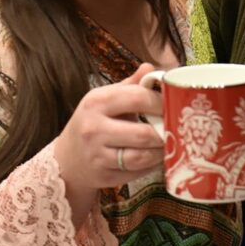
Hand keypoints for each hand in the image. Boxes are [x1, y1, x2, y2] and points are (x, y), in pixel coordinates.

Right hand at [54, 63, 163, 223]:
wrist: (68, 158)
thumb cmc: (93, 122)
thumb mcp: (105, 99)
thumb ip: (130, 85)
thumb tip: (152, 68)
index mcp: (96, 102)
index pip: (137, 98)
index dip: (161, 101)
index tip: (172, 103)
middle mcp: (94, 129)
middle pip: (143, 133)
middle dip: (165, 130)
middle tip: (176, 127)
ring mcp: (98, 155)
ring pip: (143, 156)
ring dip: (162, 150)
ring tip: (169, 142)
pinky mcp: (104, 176)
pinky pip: (138, 172)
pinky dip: (152, 165)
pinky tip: (156, 156)